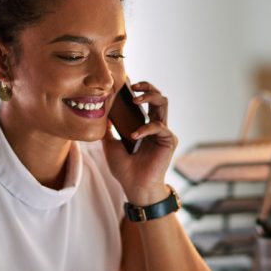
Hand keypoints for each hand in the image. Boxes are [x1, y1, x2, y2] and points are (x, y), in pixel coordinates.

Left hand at [102, 81, 177, 204]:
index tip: (125, 82)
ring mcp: (164, 132)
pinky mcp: (169, 140)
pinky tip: (135, 135)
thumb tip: (101, 112)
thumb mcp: (110, 145)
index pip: (145, 100)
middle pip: (158, 96)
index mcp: (145, 125)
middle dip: (147, 86)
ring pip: (163, 103)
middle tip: (133, 86)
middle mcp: (156, 126)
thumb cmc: (125, 169)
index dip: (139, 88)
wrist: (135, 187)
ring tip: (134, 99)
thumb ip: (108, 129)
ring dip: (149, 96)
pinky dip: (146, 128)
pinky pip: (160, 126)